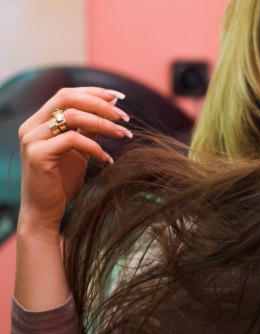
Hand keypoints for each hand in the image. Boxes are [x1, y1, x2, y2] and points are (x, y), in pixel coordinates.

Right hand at [18, 86, 131, 233]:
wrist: (46, 212)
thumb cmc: (62, 183)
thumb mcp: (80, 151)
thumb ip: (89, 129)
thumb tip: (111, 107)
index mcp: (40, 122)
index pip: (67, 94)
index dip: (94, 92)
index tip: (119, 97)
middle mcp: (32, 126)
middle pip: (67, 98)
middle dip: (100, 104)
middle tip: (125, 117)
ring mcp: (32, 139)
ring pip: (72, 116)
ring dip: (103, 123)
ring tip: (124, 135)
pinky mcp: (38, 154)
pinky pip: (72, 140)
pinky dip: (94, 146)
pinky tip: (106, 159)